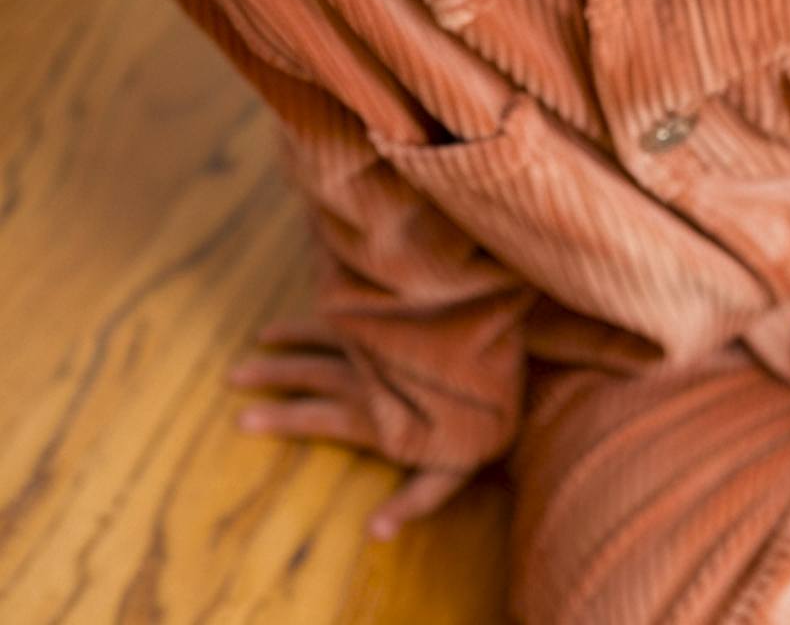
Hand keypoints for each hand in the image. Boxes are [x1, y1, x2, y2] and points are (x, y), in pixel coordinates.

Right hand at [226, 313, 471, 538]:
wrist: (503, 344)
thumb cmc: (482, 416)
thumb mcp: (455, 469)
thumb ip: (414, 501)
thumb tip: (374, 533)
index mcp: (374, 414)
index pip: (315, 417)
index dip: (278, 419)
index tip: (241, 422)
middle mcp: (368, 375)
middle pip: (310, 373)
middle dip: (271, 376)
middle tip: (233, 378)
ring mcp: (379, 342)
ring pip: (323, 338)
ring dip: (288, 340)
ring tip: (258, 341)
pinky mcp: (393, 317)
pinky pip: (348, 312)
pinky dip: (322, 312)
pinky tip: (309, 310)